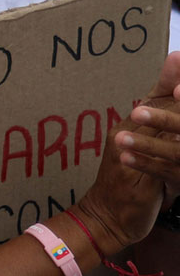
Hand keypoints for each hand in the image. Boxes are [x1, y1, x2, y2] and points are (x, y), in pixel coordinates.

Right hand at [77, 62, 179, 253]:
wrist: (103, 220)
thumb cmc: (125, 189)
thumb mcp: (140, 155)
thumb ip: (154, 133)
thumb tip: (168, 106)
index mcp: (127, 129)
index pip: (154, 97)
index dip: (169, 77)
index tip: (179, 55)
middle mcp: (126, 137)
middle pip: (159, 105)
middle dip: (177, 85)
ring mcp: (131, 154)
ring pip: (161, 126)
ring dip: (175, 110)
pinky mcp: (139, 176)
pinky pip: (161, 157)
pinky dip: (172, 146)